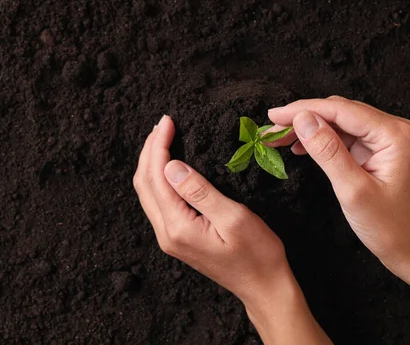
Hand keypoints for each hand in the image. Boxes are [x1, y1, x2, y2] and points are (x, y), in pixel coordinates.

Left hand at [133, 115, 330, 343]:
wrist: (264, 287)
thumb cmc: (257, 254)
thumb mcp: (233, 217)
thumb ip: (199, 191)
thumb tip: (171, 165)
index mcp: (178, 227)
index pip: (157, 178)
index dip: (158, 146)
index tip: (167, 121)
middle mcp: (166, 234)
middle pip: (145, 184)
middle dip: (150, 151)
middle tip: (162, 124)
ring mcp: (170, 238)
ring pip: (148, 193)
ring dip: (152, 164)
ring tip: (162, 138)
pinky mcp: (178, 238)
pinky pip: (158, 202)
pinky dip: (158, 179)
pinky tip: (168, 165)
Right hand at [268, 96, 409, 308]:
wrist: (408, 247)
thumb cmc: (388, 225)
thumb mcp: (353, 190)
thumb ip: (327, 151)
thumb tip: (302, 119)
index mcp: (393, 134)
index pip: (340, 110)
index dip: (303, 109)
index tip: (272, 116)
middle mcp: (390, 129)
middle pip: (336, 112)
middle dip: (301, 118)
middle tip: (268, 130)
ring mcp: (382, 138)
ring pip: (335, 122)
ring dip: (305, 128)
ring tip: (276, 138)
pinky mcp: (373, 149)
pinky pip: (340, 135)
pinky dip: (317, 139)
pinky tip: (297, 147)